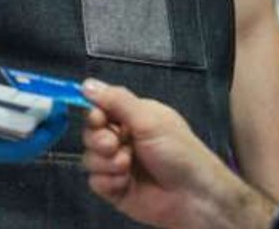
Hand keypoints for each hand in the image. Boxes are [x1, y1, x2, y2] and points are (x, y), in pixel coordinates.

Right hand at [0, 63, 68, 162]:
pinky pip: (24, 127)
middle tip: (61, 117)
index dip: (27, 143)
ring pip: (26, 138)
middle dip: (44, 134)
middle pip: (21, 147)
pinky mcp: (1, 124)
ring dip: (45, 128)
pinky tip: (52, 108)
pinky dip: (39, 120)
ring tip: (61, 112)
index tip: (46, 131)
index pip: (4, 149)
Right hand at [81, 80, 274, 228]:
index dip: (94, 113)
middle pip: (91, 134)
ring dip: (106, 162)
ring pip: (90, 158)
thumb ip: (117, 101)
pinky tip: (125, 182)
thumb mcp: (149, 119)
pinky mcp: (114, 188)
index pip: (101, 109)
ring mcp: (118, 164)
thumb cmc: (178, 151)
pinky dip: (108, 181)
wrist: (191, 194)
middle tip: (114, 144)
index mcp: (134, 117)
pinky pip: (95, 181)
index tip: (97, 118)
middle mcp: (124, 139)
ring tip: (127, 165)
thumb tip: (86, 84)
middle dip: (99, 140)